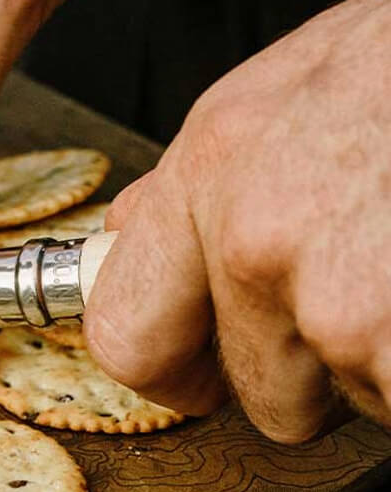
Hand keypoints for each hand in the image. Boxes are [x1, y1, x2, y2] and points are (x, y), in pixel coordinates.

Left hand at [84, 0, 390, 439]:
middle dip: (313, 370)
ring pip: (359, 395)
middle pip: (262, 391)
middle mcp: (254, 241)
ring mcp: (342, 302)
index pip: (125, 332)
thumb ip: (195, 181)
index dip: (172, 369)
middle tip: (368, 294)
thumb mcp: (271, 96)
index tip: (201, 374)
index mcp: (207, 174)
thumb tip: (129, 231)